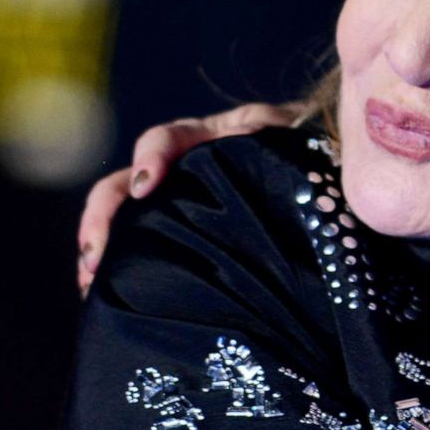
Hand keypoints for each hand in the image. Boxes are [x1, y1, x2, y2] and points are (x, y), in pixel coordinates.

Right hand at [77, 102, 305, 296]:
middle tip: (95, 256)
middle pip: (127, 183)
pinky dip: (122, 269)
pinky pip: (146, 249)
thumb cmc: (322, 154)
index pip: (167, 138)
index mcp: (214, 138)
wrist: (338, 182)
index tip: (145, 185)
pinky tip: (109, 298)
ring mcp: (183, 204)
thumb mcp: (301, 139)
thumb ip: (276, 133)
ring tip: (91, 285)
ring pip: (127, 220)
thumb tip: (249, 131)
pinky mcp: (187, 236)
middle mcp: (187, 168)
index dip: (150, 156)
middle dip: (103, 217)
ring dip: (102, 249)